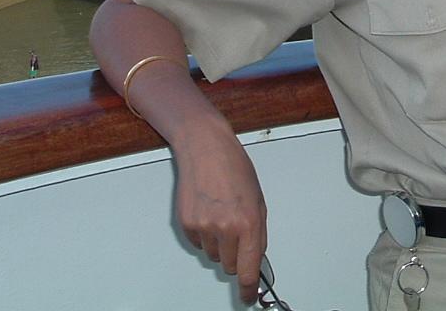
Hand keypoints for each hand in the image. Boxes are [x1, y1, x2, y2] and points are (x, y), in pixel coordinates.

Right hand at [174, 129, 268, 304]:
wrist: (205, 148)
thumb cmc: (234, 168)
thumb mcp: (257, 199)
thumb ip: (257, 231)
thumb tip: (254, 257)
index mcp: (250, 222)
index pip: (249, 268)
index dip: (248, 288)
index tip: (247, 297)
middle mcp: (226, 227)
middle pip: (231, 265)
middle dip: (235, 254)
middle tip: (235, 231)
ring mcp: (204, 226)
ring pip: (214, 255)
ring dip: (219, 242)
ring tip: (220, 213)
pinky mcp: (187, 224)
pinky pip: (198, 244)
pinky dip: (203, 234)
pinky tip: (207, 210)